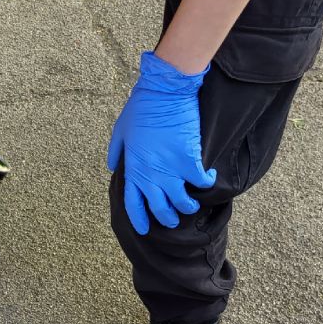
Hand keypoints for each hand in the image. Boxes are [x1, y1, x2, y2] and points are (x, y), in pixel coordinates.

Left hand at [106, 48, 215, 236]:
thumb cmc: (142, 107)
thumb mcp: (121, 129)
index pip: (133, 203)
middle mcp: (152, 174)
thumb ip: (116, 151)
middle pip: (160, 209)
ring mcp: (172, 170)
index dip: (139, 220)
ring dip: (188, 207)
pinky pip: (202, 182)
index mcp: (134, 167)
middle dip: (168, 219)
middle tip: (173, 220)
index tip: (144, 230)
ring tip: (191, 204)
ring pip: (182, 203)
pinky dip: (207, 182)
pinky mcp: (190, 162)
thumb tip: (113, 167)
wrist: (165, 92)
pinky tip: (209, 177)